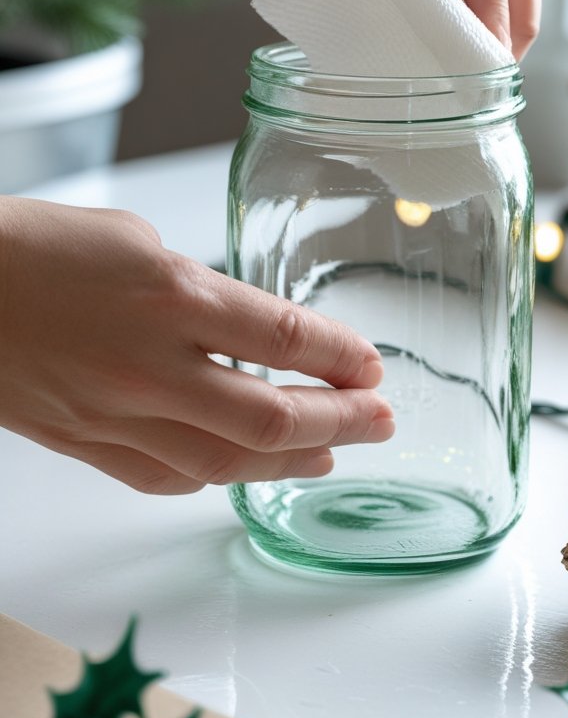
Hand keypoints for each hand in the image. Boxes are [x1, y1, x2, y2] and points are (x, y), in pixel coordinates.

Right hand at [0, 199, 393, 494]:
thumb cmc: (33, 248)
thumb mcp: (136, 240)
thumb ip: (200, 290)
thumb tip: (248, 329)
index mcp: (171, 295)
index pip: (285, 339)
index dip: (342, 358)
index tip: (372, 366)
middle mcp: (151, 364)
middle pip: (272, 415)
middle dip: (342, 421)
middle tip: (382, 419)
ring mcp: (117, 413)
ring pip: (226, 462)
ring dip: (291, 460)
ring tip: (333, 452)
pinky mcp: (86, 444)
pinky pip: (167, 478)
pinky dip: (218, 476)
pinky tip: (248, 469)